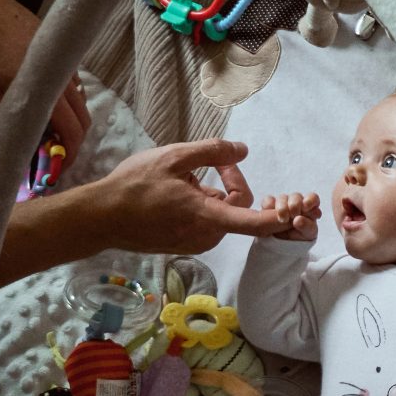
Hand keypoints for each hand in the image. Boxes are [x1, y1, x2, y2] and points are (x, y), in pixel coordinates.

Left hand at [0, 0, 91, 168]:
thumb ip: (10, 115)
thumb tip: (26, 140)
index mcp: (42, 87)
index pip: (71, 130)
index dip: (69, 154)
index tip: (58, 169)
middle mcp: (61, 76)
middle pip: (83, 119)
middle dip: (73, 142)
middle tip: (53, 156)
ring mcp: (64, 63)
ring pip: (81, 102)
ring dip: (71, 122)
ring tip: (49, 132)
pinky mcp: (61, 53)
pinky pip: (73, 85)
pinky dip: (67, 103)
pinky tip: (48, 106)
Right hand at [85, 139, 286, 254]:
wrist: (100, 218)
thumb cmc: (134, 186)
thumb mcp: (175, 157)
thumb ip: (213, 152)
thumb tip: (243, 150)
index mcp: (208, 217)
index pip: (256, 223)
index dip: (280, 216)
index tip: (295, 206)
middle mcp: (205, 237)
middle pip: (237, 209)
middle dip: (230, 183)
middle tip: (211, 161)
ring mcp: (193, 244)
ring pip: (219, 215)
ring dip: (212, 193)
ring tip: (182, 176)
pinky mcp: (182, 245)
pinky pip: (203, 222)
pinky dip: (198, 205)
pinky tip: (173, 191)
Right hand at [258, 192, 320, 240]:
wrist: (286, 243)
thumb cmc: (302, 235)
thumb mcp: (308, 234)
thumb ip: (307, 226)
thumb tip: (298, 220)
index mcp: (309, 207)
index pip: (312, 197)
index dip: (310, 200)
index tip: (306, 207)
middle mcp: (296, 202)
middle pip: (296, 196)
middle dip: (295, 205)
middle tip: (293, 215)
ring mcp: (283, 203)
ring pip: (282, 198)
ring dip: (282, 207)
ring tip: (283, 219)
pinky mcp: (269, 207)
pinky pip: (268, 201)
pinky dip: (269, 204)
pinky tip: (269, 211)